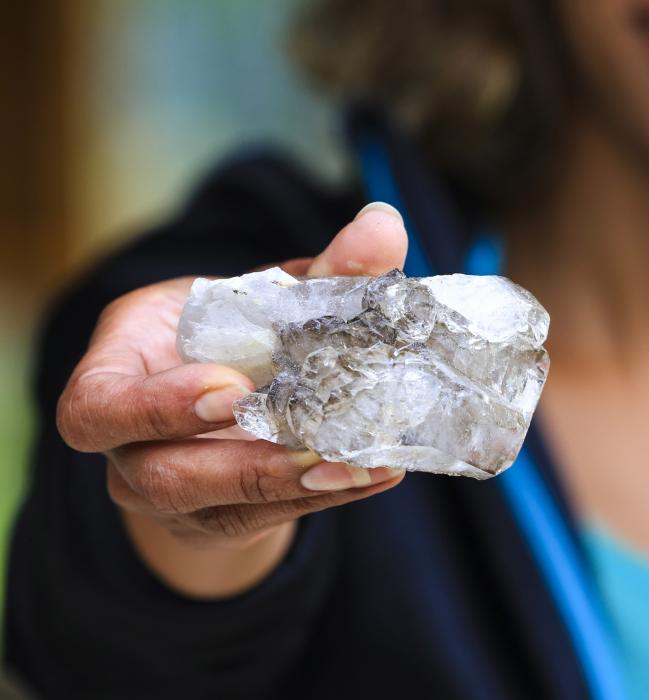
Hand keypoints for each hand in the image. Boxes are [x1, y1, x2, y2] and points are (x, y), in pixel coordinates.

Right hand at [56, 203, 409, 591]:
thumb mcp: (261, 298)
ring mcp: (172, 499)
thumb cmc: (228, 335)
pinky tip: (376, 473)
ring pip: (221, 511)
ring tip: (358, 465)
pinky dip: (327, 497)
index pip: (96, 410)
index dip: (155, 407)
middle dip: (242, 465)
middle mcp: (130, 449)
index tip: (229, 388)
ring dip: (295, 489)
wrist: (224, 401)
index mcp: (114, 376)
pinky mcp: (223, 525)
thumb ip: (321, 269)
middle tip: (312, 444)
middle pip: (163, 477)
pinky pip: (270, 521)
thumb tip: (384, 225)